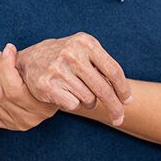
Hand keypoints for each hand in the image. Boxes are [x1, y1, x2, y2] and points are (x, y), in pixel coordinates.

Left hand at [0, 44, 56, 130]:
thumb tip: (8, 50)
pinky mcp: (8, 126)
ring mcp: (17, 125)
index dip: (6, 66)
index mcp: (42, 108)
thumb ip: (31, 64)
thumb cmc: (51, 74)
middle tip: (0, 54)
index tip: (9, 48)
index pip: (13, 89)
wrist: (58, 92)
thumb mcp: (46, 70)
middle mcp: (29, 120)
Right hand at [16, 33, 131, 125]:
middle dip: (114, 107)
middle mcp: (72, 54)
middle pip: (104, 89)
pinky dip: (74, 104)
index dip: (123, 89)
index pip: (113, 70)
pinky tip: (66, 94)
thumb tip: (125, 98)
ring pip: (89, 99)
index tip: (128, 102)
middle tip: (119, 118)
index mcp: (86, 42)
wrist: (32, 59)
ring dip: (89, 102)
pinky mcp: (46, 85)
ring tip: (80, 93)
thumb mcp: (86, 53)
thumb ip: (104, 69)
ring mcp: (58, 69)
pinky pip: (73, 104)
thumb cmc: (68, 58)